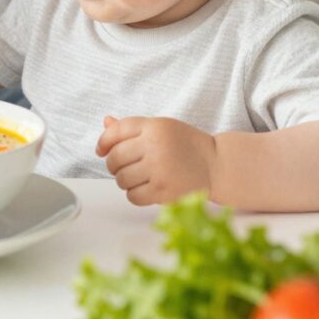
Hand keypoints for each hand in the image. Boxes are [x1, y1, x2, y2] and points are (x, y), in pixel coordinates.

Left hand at [96, 116, 217, 205]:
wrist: (217, 166)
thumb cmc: (186, 145)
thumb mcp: (162, 128)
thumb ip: (133, 128)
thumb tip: (105, 122)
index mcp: (155, 126)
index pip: (116, 131)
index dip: (104, 141)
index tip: (101, 150)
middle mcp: (156, 146)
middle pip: (115, 157)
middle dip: (114, 164)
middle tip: (123, 167)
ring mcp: (160, 169)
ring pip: (121, 178)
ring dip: (124, 180)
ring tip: (138, 177)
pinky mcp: (164, 191)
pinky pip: (133, 196)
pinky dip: (134, 194)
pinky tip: (146, 188)